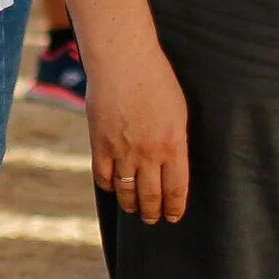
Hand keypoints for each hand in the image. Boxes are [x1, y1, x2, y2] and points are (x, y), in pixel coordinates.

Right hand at [87, 36, 191, 223]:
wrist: (123, 60)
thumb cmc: (156, 78)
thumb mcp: (178, 111)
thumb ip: (176, 139)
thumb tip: (172, 160)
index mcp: (173, 145)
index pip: (176, 189)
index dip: (175, 207)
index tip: (173, 216)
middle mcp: (148, 153)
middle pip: (151, 196)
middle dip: (153, 212)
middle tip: (152, 218)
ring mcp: (122, 150)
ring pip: (126, 191)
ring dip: (131, 204)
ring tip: (133, 209)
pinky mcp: (99, 143)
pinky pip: (103, 176)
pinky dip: (108, 186)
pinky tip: (113, 187)